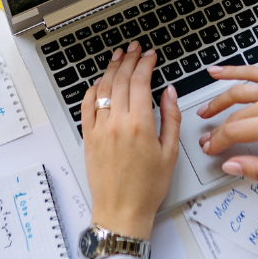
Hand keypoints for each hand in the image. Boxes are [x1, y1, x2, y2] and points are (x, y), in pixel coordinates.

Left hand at [81, 41, 180, 238]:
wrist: (121, 209)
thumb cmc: (147, 187)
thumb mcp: (170, 154)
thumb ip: (170, 118)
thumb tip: (168, 92)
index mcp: (139, 125)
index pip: (140, 82)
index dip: (145, 64)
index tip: (150, 55)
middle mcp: (116, 122)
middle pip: (120, 80)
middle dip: (129, 59)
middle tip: (134, 48)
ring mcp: (99, 127)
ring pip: (103, 88)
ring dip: (111, 68)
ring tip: (118, 56)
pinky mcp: (87, 135)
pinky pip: (87, 104)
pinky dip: (94, 89)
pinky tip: (100, 82)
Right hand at [197, 65, 257, 180]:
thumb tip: (231, 166)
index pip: (232, 132)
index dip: (216, 142)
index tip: (209, 148)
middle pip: (233, 115)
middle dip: (216, 128)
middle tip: (208, 138)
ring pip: (236, 91)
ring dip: (217, 101)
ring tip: (205, 110)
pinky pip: (252, 71)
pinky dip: (231, 71)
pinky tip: (215, 72)